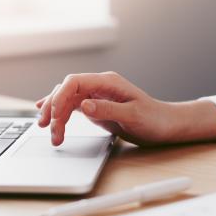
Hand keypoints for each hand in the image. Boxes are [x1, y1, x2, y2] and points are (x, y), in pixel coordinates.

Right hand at [35, 71, 215, 146]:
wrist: (166, 126)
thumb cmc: (155, 119)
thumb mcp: (133, 116)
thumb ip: (108, 109)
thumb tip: (83, 105)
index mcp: (107, 82)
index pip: (74, 82)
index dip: (59, 96)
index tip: (53, 116)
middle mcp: (99, 86)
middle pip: (66, 90)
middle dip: (53, 108)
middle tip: (49, 129)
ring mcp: (96, 95)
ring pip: (66, 99)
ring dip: (55, 114)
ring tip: (50, 133)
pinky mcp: (95, 106)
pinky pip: (72, 106)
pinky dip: (59, 113)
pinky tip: (48, 118)